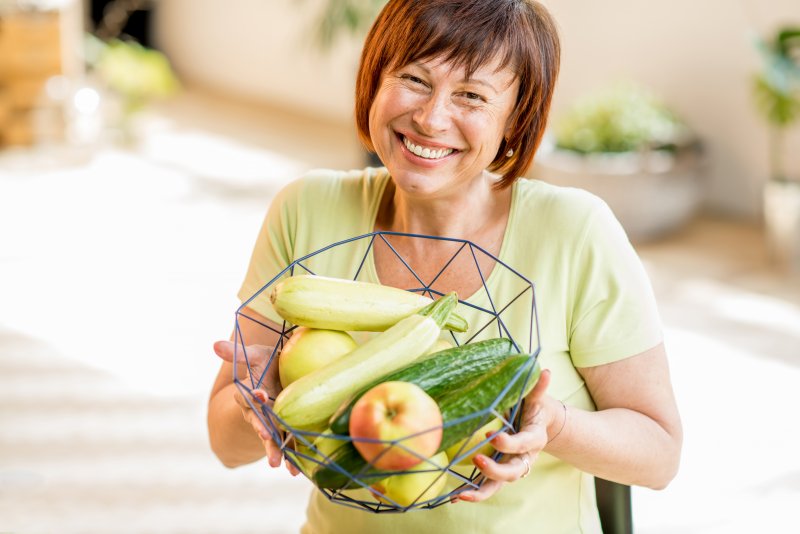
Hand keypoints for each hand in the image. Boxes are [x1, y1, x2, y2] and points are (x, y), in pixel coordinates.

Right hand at [213, 340, 299, 475]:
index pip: (248, 395)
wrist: (277, 375)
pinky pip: (289, 443)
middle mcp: (258, 411)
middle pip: (259, 421)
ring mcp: (272, 421)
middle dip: (263, 430)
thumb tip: (214, 344)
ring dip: (276, 451)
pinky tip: (296, 472)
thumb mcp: (253, 355)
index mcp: (248, 393)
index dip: (253, 396)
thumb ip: (237, 354)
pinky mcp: (286, 428)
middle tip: (266, 437)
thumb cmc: (265, 363)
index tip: (259, 394)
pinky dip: (293, 456)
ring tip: (280, 466)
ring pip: (273, 438)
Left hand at [456, 369, 552, 501]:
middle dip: (495, 470)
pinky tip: (455, 496)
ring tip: (461, 495)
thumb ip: (538, 388)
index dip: (510, 443)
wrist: (542, 424)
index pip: (525, 443)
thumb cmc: (535, 406)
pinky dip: (473, 492)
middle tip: (477, 460)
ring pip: (499, 485)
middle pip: (513, 471)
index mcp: (535, 438)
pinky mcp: (500, 471)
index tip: (493, 435)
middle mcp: (525, 457)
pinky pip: (488, 486)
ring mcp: (512, 466)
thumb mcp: (536, 397)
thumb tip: (544, 371)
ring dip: (481, 492)